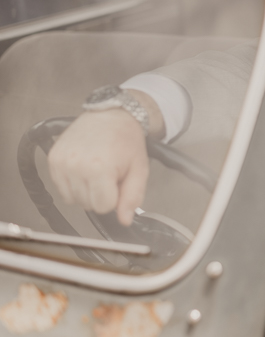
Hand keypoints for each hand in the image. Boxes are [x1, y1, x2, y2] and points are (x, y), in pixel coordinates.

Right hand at [47, 90, 164, 225]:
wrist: (111, 116)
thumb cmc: (126, 140)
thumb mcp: (139, 169)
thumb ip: (132, 197)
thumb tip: (125, 220)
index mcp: (99, 168)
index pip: (104, 207)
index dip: (114, 197)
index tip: (118, 182)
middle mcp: (76, 166)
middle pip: (88, 205)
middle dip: (101, 194)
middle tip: (109, 173)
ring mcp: (61, 162)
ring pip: (73, 200)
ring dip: (86, 190)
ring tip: (97, 170)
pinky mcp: (52, 159)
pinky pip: (61, 189)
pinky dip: (73, 184)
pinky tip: (84, 168)